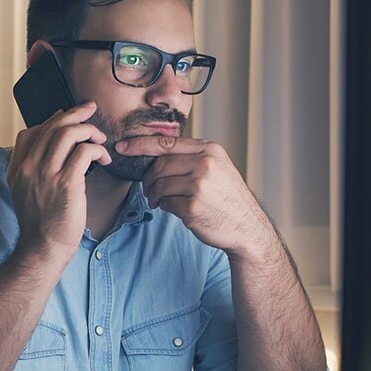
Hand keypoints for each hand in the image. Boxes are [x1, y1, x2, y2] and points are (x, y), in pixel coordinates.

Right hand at [8, 102, 111, 261]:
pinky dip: (97, 150)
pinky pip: (84, 152)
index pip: (29, 133)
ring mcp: (46, 174)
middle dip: (75, 113)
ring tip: (100, 138)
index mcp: (17, 169)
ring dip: (88, 130)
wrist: (43, 248)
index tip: (67, 118)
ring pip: (68, 133)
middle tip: (90, 109)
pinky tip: (104, 158)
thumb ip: (34, 171)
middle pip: (51, 126)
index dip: (51, 120)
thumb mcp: (25, 194)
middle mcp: (29, 167)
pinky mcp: (66, 183)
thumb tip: (55, 150)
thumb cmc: (42, 224)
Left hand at [121, 135, 276, 260]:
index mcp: (210, 150)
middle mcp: (205, 164)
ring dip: (154, 195)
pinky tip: (175, 210)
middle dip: (148, 179)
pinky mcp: (193, 206)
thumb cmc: (227, 198)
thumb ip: (192, 158)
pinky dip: (166, 207)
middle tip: (149, 190)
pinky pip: (166, 203)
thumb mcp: (218, 167)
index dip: (140, 145)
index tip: (122, 147)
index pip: (166, 143)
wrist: (247, 227)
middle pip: (159, 166)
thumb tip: (155, 155)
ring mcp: (200, 185)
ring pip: (160, 185)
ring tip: (159, 201)